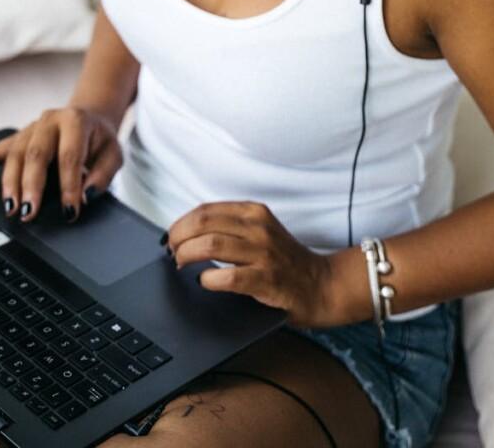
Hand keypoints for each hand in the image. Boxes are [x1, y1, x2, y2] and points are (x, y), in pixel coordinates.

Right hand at [0, 106, 122, 223]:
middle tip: (29, 213)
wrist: (90, 117)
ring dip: (10, 183)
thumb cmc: (100, 140)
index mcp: (76, 121)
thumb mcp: (114, 154)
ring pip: (15, 154)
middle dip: (32, 186)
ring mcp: (31, 127)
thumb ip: (103, 175)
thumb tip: (86, 196)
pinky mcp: (18, 136)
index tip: (68, 211)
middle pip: (36, 153)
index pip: (70, 156)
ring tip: (10, 208)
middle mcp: (50, 120)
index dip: (68, 185)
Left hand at [168, 200, 333, 327]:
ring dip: (187, 255)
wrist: (321, 284)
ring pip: (211, 244)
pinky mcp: (266, 279)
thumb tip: (189, 233)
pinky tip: (204, 282)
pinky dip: (208, 279)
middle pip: (203, 223)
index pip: (206, 209)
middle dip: (179, 237)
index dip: (181, 223)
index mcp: (254, 212)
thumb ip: (232, 227)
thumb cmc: (286, 261)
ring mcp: (263, 253)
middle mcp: (258, 227)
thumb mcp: (260, 232)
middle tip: (171, 251)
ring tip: (181, 265)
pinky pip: (228, 277)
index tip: (171, 237)